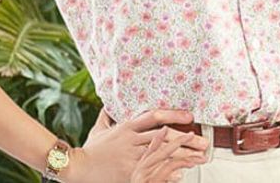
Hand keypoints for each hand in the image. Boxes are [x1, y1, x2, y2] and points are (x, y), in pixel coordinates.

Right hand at [68, 109, 208, 182]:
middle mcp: (131, 139)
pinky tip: (181, 173)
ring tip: (199, 158)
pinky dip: (168, 172)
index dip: (174, 115)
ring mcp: (131, 156)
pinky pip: (153, 171)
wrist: (76, 168)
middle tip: (203, 142)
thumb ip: (107, 116)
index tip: (190, 117)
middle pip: (165, 136)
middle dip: (187, 139)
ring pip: (163, 153)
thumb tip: (108, 105)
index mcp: (127, 127)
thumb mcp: (99, 129)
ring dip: (184, 156)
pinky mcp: (129, 172)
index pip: (155, 116)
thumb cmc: (88, 150)